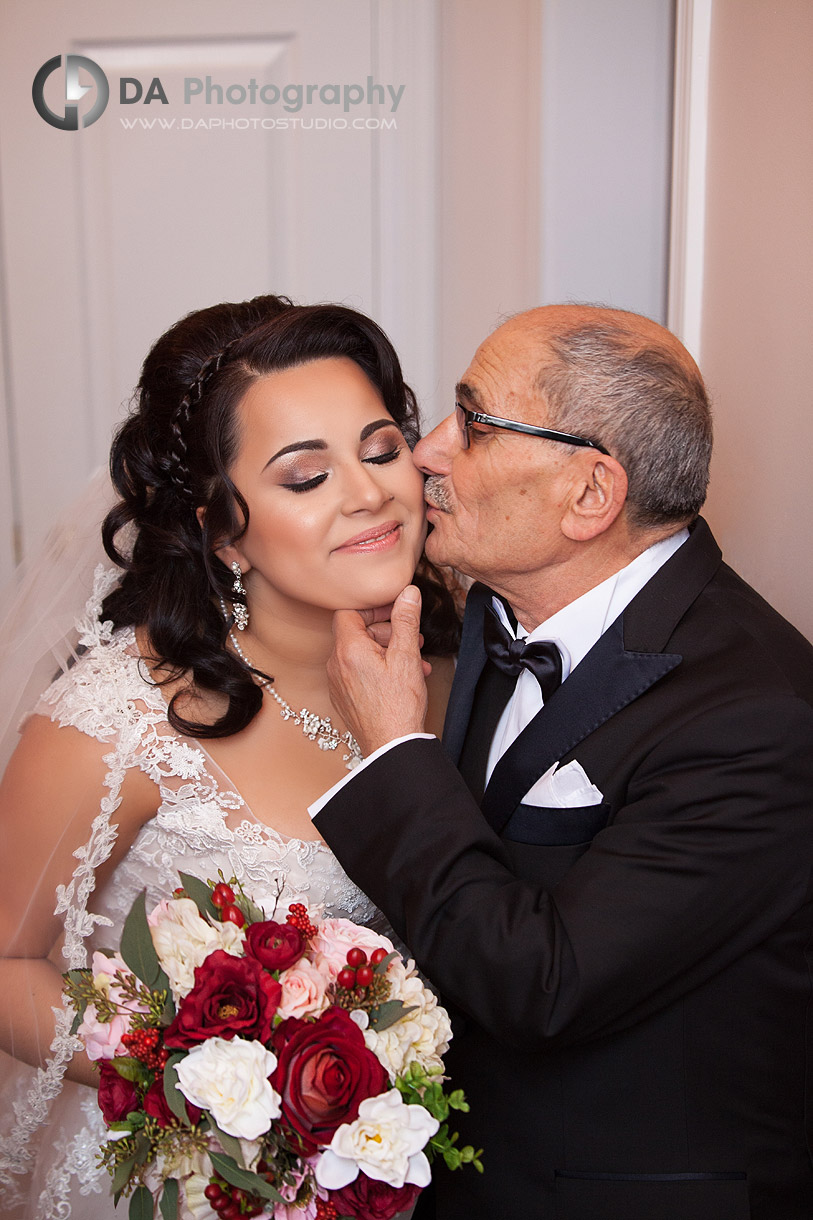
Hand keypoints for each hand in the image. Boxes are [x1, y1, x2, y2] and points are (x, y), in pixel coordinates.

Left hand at [328, 586, 429, 755]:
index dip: (372, 608)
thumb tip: (408, 594)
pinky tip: (401, 677)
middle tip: (409, 636)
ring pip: (359, 653)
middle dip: (385, 630)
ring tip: (412, 659)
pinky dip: (377, 667)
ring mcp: (338, 683)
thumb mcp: (407, 656)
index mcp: (348, 650)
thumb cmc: (398, 706)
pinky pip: (358, 672)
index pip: (349, 612)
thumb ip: (406, 620)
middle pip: (355, 632)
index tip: (393, 611)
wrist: (391, 746)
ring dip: (385, 649)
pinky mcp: (344, 698)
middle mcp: (336, 665)